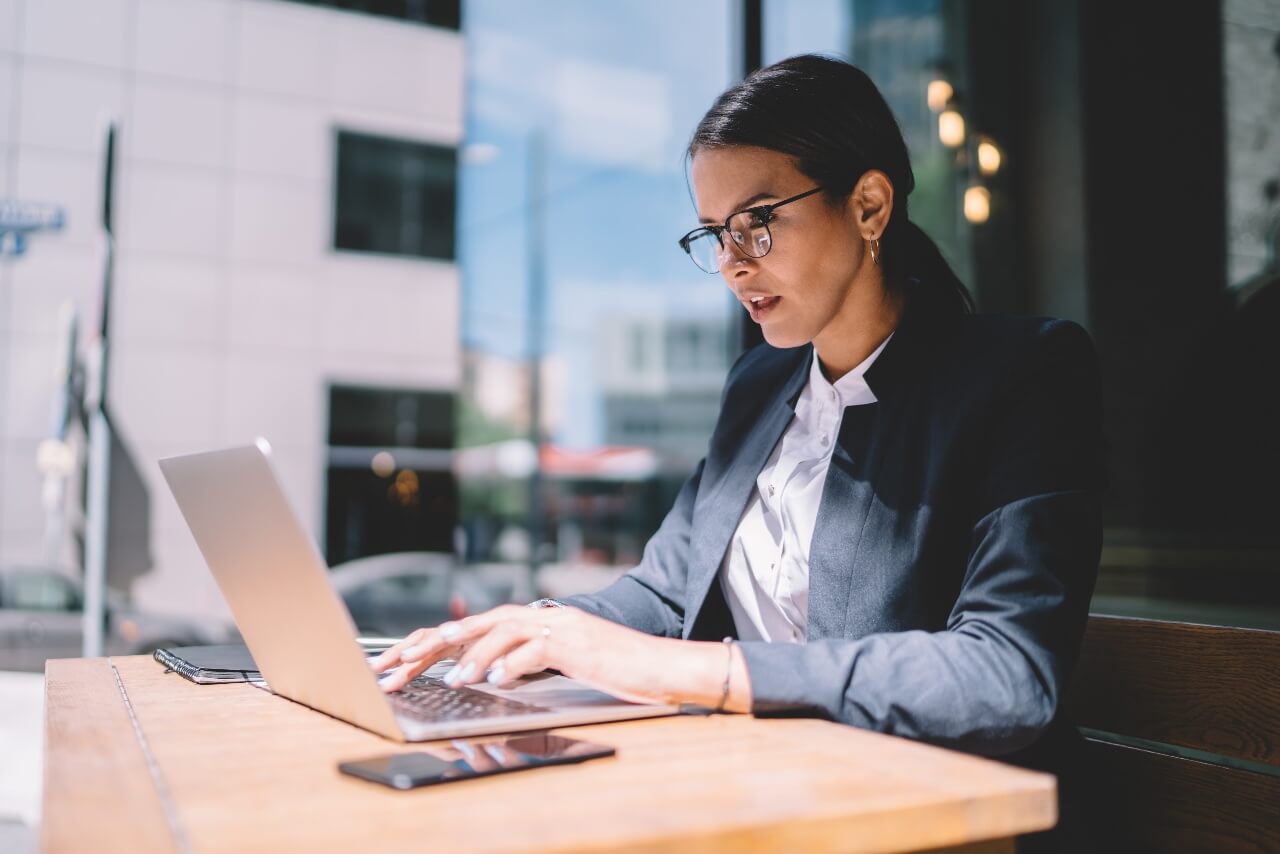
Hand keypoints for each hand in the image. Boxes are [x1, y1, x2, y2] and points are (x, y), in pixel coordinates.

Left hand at [367, 605, 747, 708]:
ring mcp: (562, 627)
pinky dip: (513, 664)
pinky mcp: (578, 644)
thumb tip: (493, 670)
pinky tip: (494, 680)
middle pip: (482, 622)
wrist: (661, 667)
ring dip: (475, 654)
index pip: (479, 626)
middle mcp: (546, 617)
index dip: (439, 640)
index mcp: (539, 621)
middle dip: (440, 641)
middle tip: (406, 660)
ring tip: (454, 678)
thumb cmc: (615, 670)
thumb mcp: (564, 663)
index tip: (405, 658)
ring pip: (505, 631)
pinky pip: (537, 651)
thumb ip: (530, 660)